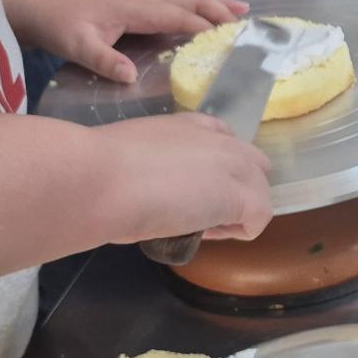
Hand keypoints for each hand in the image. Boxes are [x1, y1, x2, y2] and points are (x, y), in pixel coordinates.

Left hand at [30, 0, 247, 83]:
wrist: (42, 7)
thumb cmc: (61, 27)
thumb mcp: (78, 47)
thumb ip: (104, 60)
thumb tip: (129, 76)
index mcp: (135, 8)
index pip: (179, 17)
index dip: (205, 29)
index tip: (229, 41)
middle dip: (220, 9)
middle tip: (247, 24)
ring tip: (240, 9)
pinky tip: (208, 0)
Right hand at [91, 113, 272, 241]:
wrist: (97, 181)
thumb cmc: (99, 170)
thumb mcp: (131, 154)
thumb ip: (157, 163)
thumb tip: (153, 188)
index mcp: (192, 125)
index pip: (225, 142)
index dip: (216, 171)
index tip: (190, 191)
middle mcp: (221, 139)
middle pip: (253, 167)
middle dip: (236, 192)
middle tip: (198, 214)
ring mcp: (237, 165)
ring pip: (259, 193)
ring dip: (234, 214)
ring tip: (196, 226)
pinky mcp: (244, 196)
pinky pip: (259, 219)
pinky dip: (235, 233)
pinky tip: (203, 233)